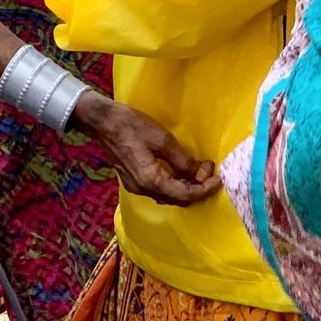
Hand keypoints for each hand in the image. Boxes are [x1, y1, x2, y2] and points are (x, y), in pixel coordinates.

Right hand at [73, 91, 221, 205]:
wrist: (101, 121)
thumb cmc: (131, 126)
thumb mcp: (162, 139)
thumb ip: (182, 160)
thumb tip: (200, 173)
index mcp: (151, 181)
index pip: (185, 195)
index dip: (205, 189)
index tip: (218, 179)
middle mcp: (143, 190)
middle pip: (178, 200)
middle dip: (197, 188)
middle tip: (209, 169)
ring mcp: (136, 187)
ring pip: (168, 195)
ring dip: (186, 186)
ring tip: (199, 169)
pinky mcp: (133, 180)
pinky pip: (159, 189)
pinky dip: (174, 183)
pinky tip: (181, 170)